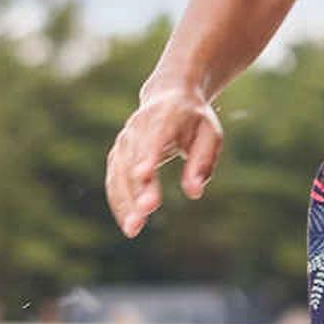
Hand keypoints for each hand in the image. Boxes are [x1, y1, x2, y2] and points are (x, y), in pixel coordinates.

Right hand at [105, 84, 223, 234]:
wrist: (169, 95)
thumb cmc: (194, 119)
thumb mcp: (210, 134)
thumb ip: (203, 162)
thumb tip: (194, 193)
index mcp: (165, 115)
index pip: (154, 136)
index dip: (148, 154)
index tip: (145, 174)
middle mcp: (138, 127)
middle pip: (134, 159)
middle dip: (138, 186)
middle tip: (146, 211)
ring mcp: (124, 140)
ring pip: (119, 173)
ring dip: (125, 200)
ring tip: (134, 229)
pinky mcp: (117, 154)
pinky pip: (114, 180)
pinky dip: (119, 201)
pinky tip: (127, 223)